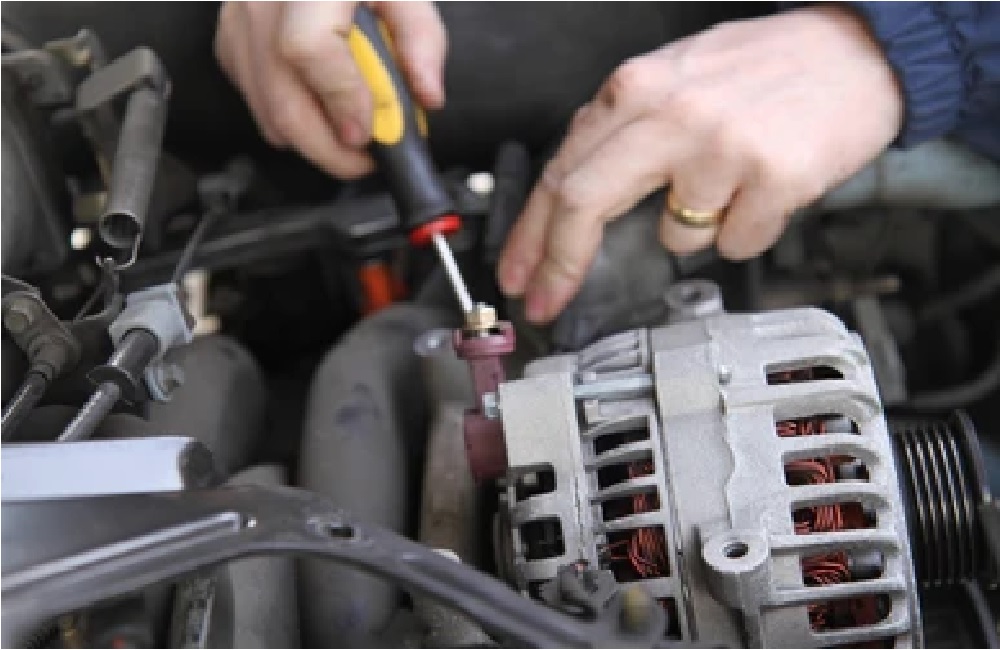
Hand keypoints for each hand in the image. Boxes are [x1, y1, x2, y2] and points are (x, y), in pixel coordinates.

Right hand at [215, 1, 446, 178]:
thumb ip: (422, 39)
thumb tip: (426, 94)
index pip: (309, 48)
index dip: (341, 99)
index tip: (367, 131)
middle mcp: (264, 3)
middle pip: (283, 102)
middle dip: (331, 150)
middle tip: (367, 158)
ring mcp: (239, 25)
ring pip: (269, 116)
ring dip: (315, 139)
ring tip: (350, 129)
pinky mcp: (231, 44)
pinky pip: (258, 105)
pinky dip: (293, 120)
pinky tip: (321, 103)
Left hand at [497, 5, 902, 323]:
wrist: (857, 52)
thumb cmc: (762, 70)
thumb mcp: (673, 81)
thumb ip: (621, 134)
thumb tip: (571, 197)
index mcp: (636, 88)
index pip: (560, 171)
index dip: (530, 235)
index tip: (518, 275)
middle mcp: (670, 112)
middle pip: (582, 204)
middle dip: (559, 264)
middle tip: (548, 299)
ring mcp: (721, 145)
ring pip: (673, 235)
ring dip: (696, 226)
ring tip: (731, 180)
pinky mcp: (771, 176)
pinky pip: (734, 243)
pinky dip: (746, 230)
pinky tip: (764, 188)